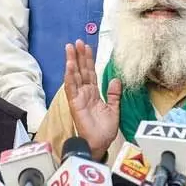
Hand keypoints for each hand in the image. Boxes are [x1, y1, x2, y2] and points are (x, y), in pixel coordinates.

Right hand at [63, 40, 119, 159]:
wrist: (100, 144)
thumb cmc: (104, 130)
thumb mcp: (114, 109)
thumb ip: (114, 94)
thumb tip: (116, 79)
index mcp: (94, 93)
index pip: (90, 73)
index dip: (88, 60)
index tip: (87, 47)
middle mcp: (85, 93)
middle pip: (81, 70)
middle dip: (79, 56)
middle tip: (77, 41)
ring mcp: (78, 97)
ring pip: (74, 75)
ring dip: (72, 61)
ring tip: (70, 47)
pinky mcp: (74, 103)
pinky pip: (71, 87)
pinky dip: (70, 76)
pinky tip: (69, 65)